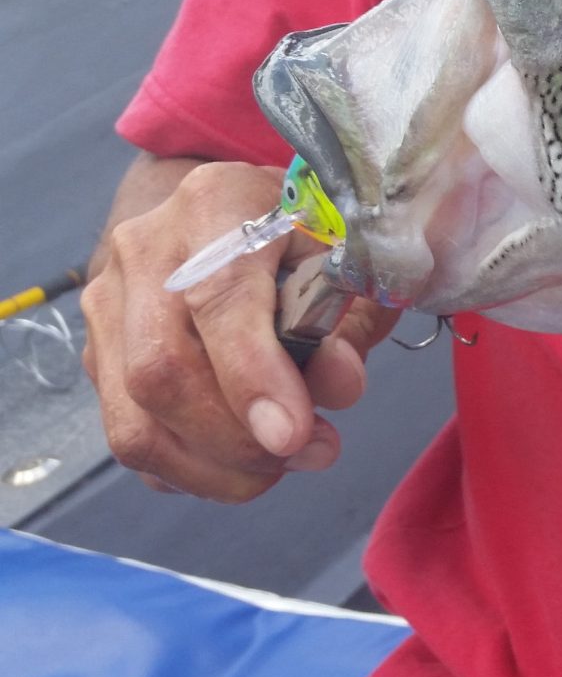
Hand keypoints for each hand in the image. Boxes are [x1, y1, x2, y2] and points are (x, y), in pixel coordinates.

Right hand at [83, 160, 399, 500]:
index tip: (295, 434)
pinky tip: (243, 464)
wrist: (225, 214)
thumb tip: (336, 385)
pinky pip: (133, 439)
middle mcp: (143, 253)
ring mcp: (108, 307)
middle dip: (238, 439)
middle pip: (159, 372)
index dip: (253, 376)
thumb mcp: (346, 259)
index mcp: (213, 205)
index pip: (217, 300)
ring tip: (283, 464)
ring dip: (217, 467)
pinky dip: (192, 471)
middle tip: (312, 451)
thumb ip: (348, 320)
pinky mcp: (100, 357)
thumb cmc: (301, 235)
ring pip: (135, 422)